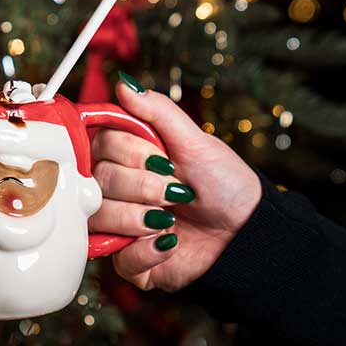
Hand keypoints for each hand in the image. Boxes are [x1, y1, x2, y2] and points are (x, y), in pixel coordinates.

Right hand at [87, 77, 262, 290]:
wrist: (247, 232)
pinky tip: (170, 243)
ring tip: (170, 219)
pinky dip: (148, 251)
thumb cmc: (224, 184)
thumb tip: (125, 84)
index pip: (98, 146)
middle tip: (175, 191)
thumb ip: (158, 112)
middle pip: (98, 181)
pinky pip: (119, 258)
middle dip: (142, 186)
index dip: (128, 153)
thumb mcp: (195, 142)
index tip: (162, 157)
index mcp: (127, 159)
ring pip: (101, 218)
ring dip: (142, 218)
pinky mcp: (128, 261)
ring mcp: (119, 226)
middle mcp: (116, 191)